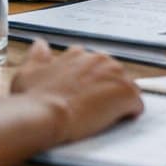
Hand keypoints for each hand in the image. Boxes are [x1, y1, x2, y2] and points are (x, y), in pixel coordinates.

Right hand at [11, 39, 142, 143]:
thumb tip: (40, 44)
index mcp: (79, 54)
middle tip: (92, 107)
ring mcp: (115, 75)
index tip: (83, 92)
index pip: (93, 64)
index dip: (89, 80)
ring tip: (104, 116)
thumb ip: (38, 56)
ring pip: (126, 88)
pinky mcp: (127, 94)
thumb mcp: (28, 72)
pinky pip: (136, 104)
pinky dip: (130, 113)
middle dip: (105, 89)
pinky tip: (118, 121)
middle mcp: (100, 59)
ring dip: (118, 100)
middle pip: (112, 75)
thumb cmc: (34, 98)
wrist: (45, 114)